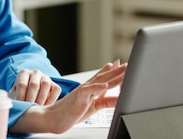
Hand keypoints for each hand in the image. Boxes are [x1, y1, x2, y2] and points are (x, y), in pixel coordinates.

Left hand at [9, 69, 61, 104]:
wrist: (32, 97)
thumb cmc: (21, 96)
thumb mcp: (15, 95)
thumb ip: (13, 98)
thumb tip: (12, 105)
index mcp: (23, 73)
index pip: (22, 84)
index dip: (21, 96)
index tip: (20, 106)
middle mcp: (35, 73)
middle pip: (34, 84)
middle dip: (31, 99)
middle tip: (29, 109)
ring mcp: (46, 78)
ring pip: (46, 84)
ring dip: (41, 98)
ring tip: (37, 108)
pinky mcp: (55, 85)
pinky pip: (56, 90)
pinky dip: (52, 99)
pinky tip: (46, 107)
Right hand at [10, 60, 125, 134]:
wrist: (54, 118)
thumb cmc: (71, 112)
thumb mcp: (94, 107)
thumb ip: (106, 101)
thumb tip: (119, 98)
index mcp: (90, 89)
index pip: (103, 78)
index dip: (113, 72)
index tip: (122, 66)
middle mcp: (87, 87)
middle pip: (104, 77)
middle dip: (117, 71)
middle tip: (128, 65)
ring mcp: (83, 91)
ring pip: (99, 81)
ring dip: (112, 75)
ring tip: (122, 70)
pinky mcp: (79, 97)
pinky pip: (89, 91)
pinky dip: (97, 87)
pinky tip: (106, 85)